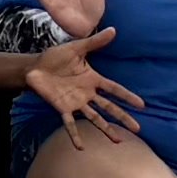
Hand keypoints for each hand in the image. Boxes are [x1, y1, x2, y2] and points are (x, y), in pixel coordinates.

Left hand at [20, 28, 144, 142]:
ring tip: (118, 141)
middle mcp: (87, 94)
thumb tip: (113, 29)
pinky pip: (69, 124)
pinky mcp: (62, 108)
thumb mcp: (76, 48)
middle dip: (123, 118)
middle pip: (109, 108)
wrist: (34, 67)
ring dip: (106, 129)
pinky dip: (75, 135)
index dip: (127, 96)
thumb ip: (94, 42)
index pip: (114, 89)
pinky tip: (81, 147)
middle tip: (138, 129)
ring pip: (94, 118)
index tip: (142, 105)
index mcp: (92, 79)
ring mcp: (76, 103)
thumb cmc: (55, 57)